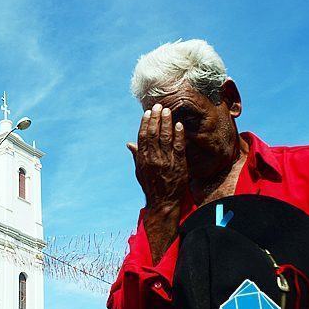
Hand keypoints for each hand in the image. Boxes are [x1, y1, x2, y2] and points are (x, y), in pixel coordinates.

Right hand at [128, 104, 187, 262]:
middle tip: (158, 106)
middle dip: (156, 118)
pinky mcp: (178, 165)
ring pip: (165, 137)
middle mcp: (153, 158)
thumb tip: (129, 144)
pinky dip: (178, 135)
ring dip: (166, 122)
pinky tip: (178, 125)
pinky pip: (179, 147)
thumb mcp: (140, 171)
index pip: (143, 136)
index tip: (147, 112)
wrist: (163, 202)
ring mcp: (166, 161)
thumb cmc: (151, 186)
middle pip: (153, 134)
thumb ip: (136, 155)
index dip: (145, 123)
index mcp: (143, 158)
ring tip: (168, 111)